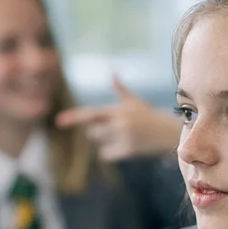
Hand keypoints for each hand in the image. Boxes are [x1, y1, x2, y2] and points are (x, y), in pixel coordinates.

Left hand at [55, 75, 182, 160]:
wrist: (168, 133)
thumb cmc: (149, 117)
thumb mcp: (135, 102)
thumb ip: (121, 89)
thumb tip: (113, 73)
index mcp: (118, 110)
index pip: (91, 114)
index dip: (74, 117)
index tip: (59, 121)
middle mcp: (119, 124)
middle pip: (92, 132)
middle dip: (99, 132)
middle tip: (115, 129)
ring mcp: (123, 138)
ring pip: (99, 143)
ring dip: (105, 142)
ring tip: (123, 137)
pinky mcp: (128, 151)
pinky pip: (106, 155)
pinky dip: (110, 153)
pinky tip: (124, 147)